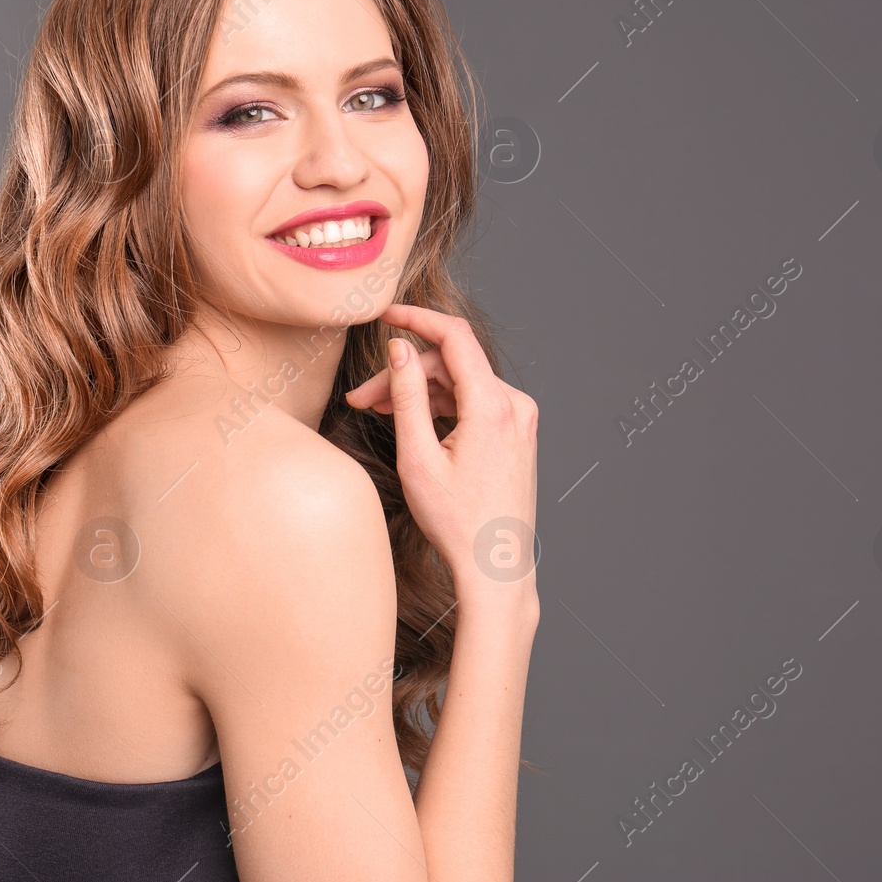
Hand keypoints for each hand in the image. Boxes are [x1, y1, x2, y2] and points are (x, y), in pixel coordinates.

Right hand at [346, 304, 538, 606]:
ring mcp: (520, 419)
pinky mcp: (517, 433)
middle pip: (451, 365)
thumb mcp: (418, 458)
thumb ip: (406, 397)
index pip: (453, 337)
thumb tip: (399, 349)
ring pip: (460, 384)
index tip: (383, 314)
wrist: (495, 567)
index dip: (415, 318)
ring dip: (420, 392)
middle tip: (361, 399)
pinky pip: (475, 402)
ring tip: (378, 412)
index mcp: (494, 407)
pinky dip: (442, 406)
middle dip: (404, 374)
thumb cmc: (456, 522)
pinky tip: (413, 424)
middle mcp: (515, 405)